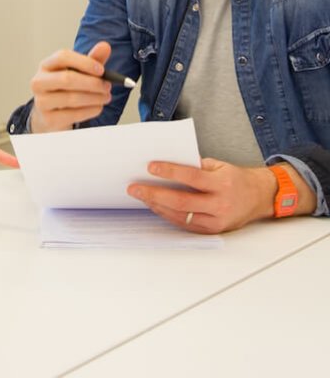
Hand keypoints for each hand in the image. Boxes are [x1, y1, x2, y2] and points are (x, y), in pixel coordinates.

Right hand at [29, 42, 113, 132]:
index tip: (101, 70)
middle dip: (92, 83)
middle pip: (67, 78)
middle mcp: (39, 82)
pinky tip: (97, 107)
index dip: (84, 62)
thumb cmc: (64, 90)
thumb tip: (105, 46)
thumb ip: (92, 60)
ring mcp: (41, 101)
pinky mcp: (48, 119)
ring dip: (95, 98)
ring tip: (105, 97)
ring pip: (72, 98)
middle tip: (107, 86)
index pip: (62, 57)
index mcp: (46, 66)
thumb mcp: (78, 72)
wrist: (50, 115)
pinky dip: (90, 110)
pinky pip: (74, 114)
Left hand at [127, 158, 277, 233]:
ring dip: (157, 206)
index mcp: (222, 183)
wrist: (260, 197)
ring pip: (180, 216)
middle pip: (181, 201)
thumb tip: (165, 163)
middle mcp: (220, 204)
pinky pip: (185, 225)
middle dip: (154, 194)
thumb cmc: (235, 178)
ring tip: (141, 196)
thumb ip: (195, 165)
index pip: (191, 177)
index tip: (150, 167)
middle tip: (134, 188)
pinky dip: (168, 215)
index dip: (169, 172)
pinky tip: (156, 206)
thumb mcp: (218, 165)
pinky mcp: (213, 230)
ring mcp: (217, 220)